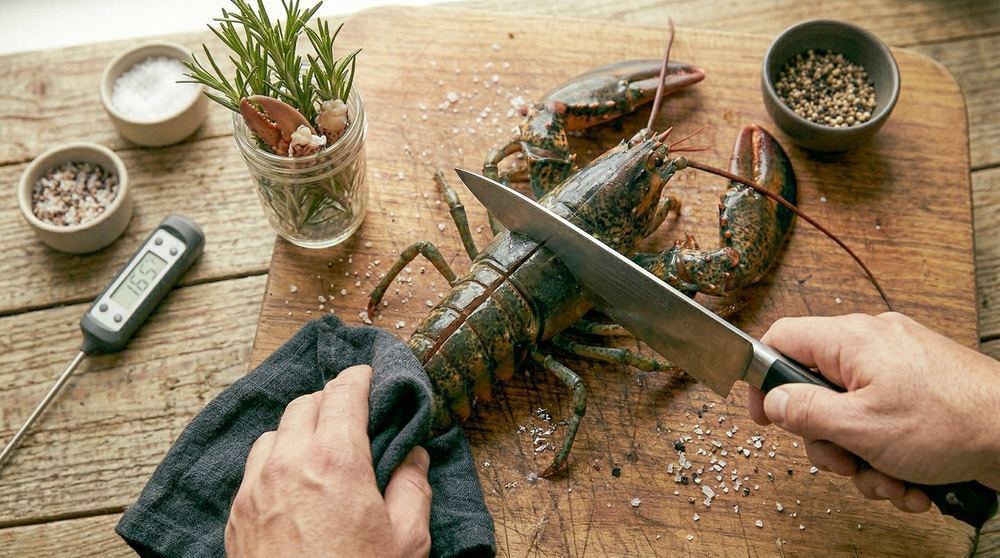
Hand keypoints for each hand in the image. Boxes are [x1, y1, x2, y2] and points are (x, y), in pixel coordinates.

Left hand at [225, 365, 432, 557]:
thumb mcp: (407, 540)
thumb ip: (413, 488)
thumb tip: (412, 458)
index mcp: (335, 460)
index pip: (343, 392)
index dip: (359, 377)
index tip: (368, 376)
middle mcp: (288, 464)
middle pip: (306, 404)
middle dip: (331, 401)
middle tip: (352, 414)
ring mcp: (255, 490)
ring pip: (274, 433)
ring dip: (299, 430)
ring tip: (320, 449)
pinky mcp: (237, 516)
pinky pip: (253, 468)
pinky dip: (274, 460)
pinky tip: (292, 482)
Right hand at [748, 312, 999, 513]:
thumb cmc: (951, 422)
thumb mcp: (859, 426)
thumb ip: (804, 412)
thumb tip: (773, 401)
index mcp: (851, 339)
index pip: (781, 339)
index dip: (763, 378)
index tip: (765, 417)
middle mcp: (873, 345)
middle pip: (817, 390)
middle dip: (827, 440)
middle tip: (842, 462)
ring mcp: (900, 368)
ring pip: (852, 415)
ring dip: (863, 459)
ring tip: (890, 480)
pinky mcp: (922, 391)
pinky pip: (884, 422)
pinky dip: (891, 457)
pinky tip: (912, 481)